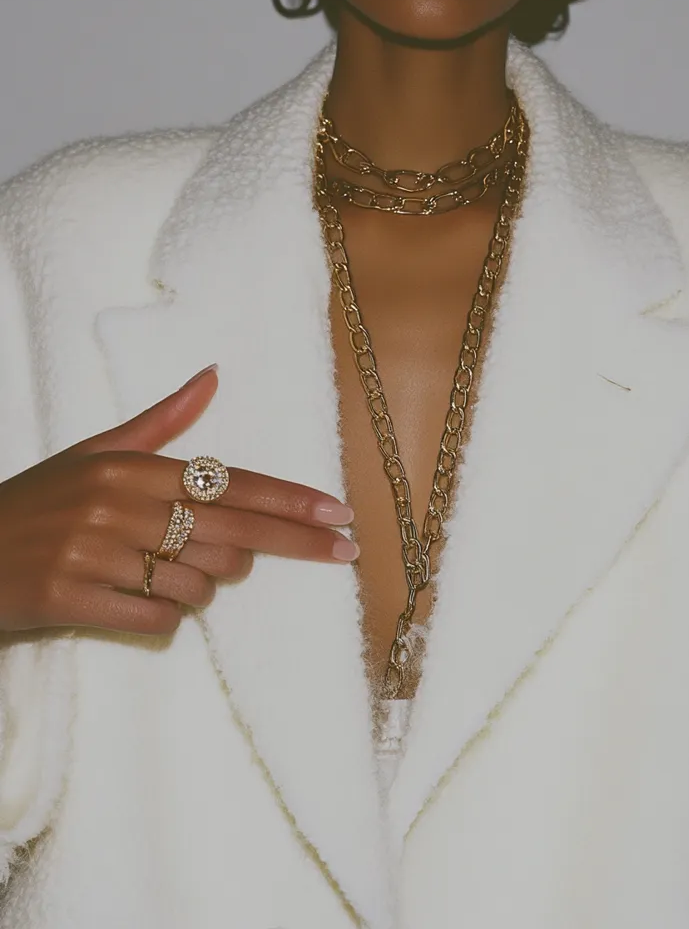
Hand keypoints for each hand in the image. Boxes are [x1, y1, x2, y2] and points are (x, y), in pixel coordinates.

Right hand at [0, 365, 357, 635]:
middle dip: (275, 551)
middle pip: (231, 536)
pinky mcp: (74, 599)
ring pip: (198, 585)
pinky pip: (158, 620)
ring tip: (168, 573)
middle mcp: (118, 505)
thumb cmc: (41, 502)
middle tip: (292, 555)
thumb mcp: (96, 454)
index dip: (292, 504)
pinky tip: (139, 601)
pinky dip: (163, 619)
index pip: (231, 484)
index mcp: (131, 467)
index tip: (340, 517)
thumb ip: (160, 421)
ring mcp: (95, 554)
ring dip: (200, 589)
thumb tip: (212, 376)